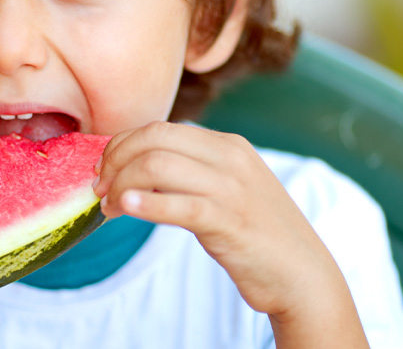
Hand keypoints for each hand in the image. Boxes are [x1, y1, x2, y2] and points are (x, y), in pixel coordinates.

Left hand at [93, 122, 367, 347]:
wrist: (302, 274)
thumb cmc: (253, 233)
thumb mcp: (225, 187)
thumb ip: (189, 171)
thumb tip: (134, 167)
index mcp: (227, 144)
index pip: (158, 128)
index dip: (121, 146)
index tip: (103, 170)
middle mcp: (230, 158)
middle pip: (153, 140)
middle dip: (115, 161)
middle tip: (100, 188)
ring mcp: (231, 189)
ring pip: (157, 166)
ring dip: (121, 185)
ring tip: (110, 207)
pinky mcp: (230, 222)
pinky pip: (177, 205)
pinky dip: (145, 204)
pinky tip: (125, 209)